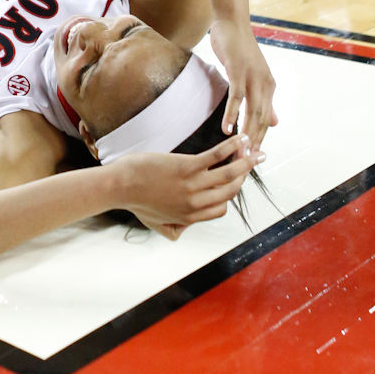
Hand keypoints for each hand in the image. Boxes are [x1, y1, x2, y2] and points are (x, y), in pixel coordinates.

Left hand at [119, 134, 262, 239]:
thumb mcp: (155, 223)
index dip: (228, 194)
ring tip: (255, 149)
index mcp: (190, 217)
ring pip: (229, 175)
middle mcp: (196, 204)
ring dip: (247, 162)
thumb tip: (180, 234)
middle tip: (252, 161)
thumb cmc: (134, 200)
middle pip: (230, 191)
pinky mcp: (186, 167)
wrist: (119, 186)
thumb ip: (171, 230)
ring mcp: (193, 186)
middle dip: (244, 176)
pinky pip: (216, 157)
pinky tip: (241, 139)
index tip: (232, 181)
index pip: (221, 208)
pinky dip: (232, 147)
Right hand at [210, 19, 277, 152]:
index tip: (251, 158)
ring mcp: (254, 78)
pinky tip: (227, 128)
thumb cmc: (238, 48)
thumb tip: (273, 123)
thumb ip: (262, 100)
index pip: (265, 120)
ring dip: (246, 133)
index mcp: (269, 87)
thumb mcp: (252, 76)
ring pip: (252, 112)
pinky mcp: (239, 72)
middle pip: (261, 120)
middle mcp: (266, 84)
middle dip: (254, 143)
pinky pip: (237, 98)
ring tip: (238, 151)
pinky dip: (233, 114)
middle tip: (244, 162)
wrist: (232, 22)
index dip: (259, 140)